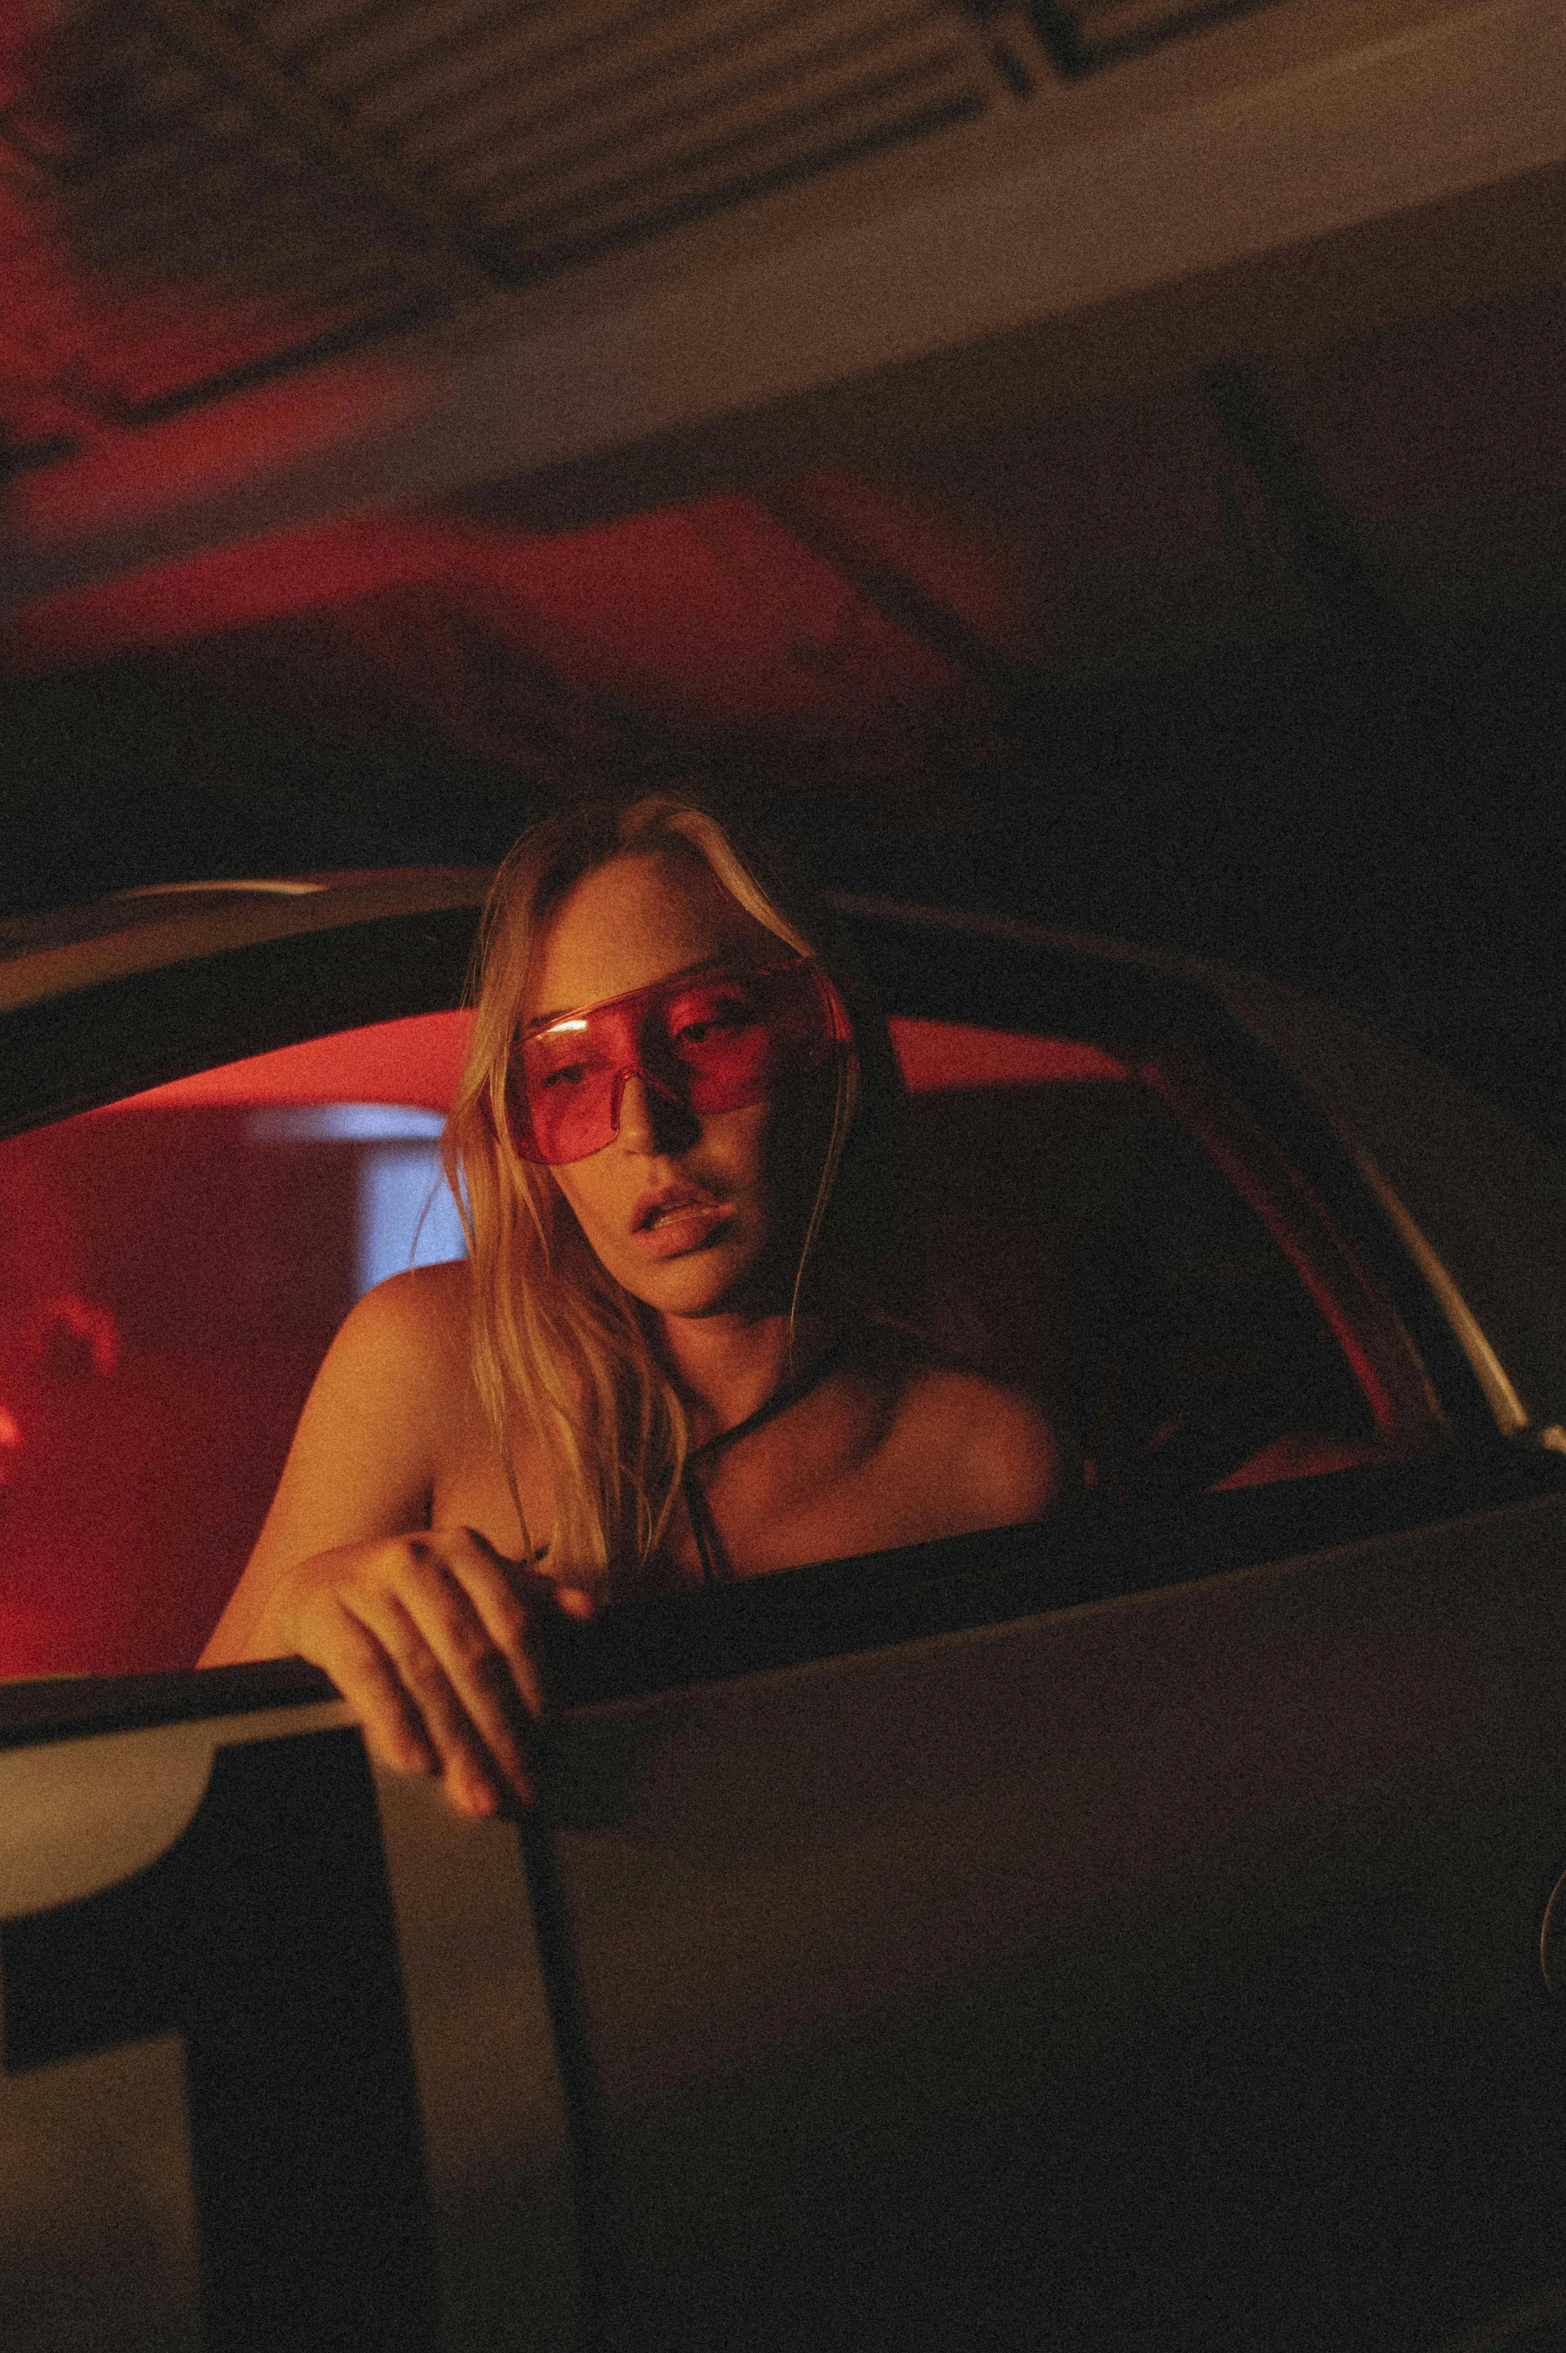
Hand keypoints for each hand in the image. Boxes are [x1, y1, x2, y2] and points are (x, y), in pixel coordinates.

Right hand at [250, 1528, 594, 1815]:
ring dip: (455, 1743)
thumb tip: (590, 1612)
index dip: (536, 1688)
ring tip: (477, 1794)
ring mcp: (368, 1584)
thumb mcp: (466, 1586)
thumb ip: (527, 1600)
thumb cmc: (404, 1596)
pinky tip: (417, 1764)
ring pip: (425, 1674)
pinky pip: (368, 1676)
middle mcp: (419, 1559)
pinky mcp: (325, 1613)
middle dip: (501, 1732)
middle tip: (519, 1789)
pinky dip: (395, 1723)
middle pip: (473, 1657)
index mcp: (465, 1550)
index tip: (551, 1745)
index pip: (514, 1626)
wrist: (312, 1590)